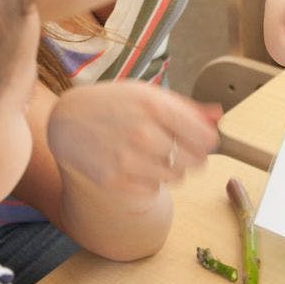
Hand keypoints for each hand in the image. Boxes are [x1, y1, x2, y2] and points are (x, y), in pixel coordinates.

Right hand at [47, 81, 221, 196]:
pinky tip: (135, 165)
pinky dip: (150, 180)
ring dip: (171, 169)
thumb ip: (185, 108)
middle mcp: (143, 133)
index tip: (199, 141)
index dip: (207, 141)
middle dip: (190, 156)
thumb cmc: (112, 105)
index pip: (205, 138)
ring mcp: (128, 160)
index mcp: (155, 106)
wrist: (66, 122)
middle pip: (195, 161)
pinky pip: (153, 189)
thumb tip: (218, 116)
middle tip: (175, 149)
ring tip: (151, 155)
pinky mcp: (116, 181)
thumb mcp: (146, 95)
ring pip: (176, 177)